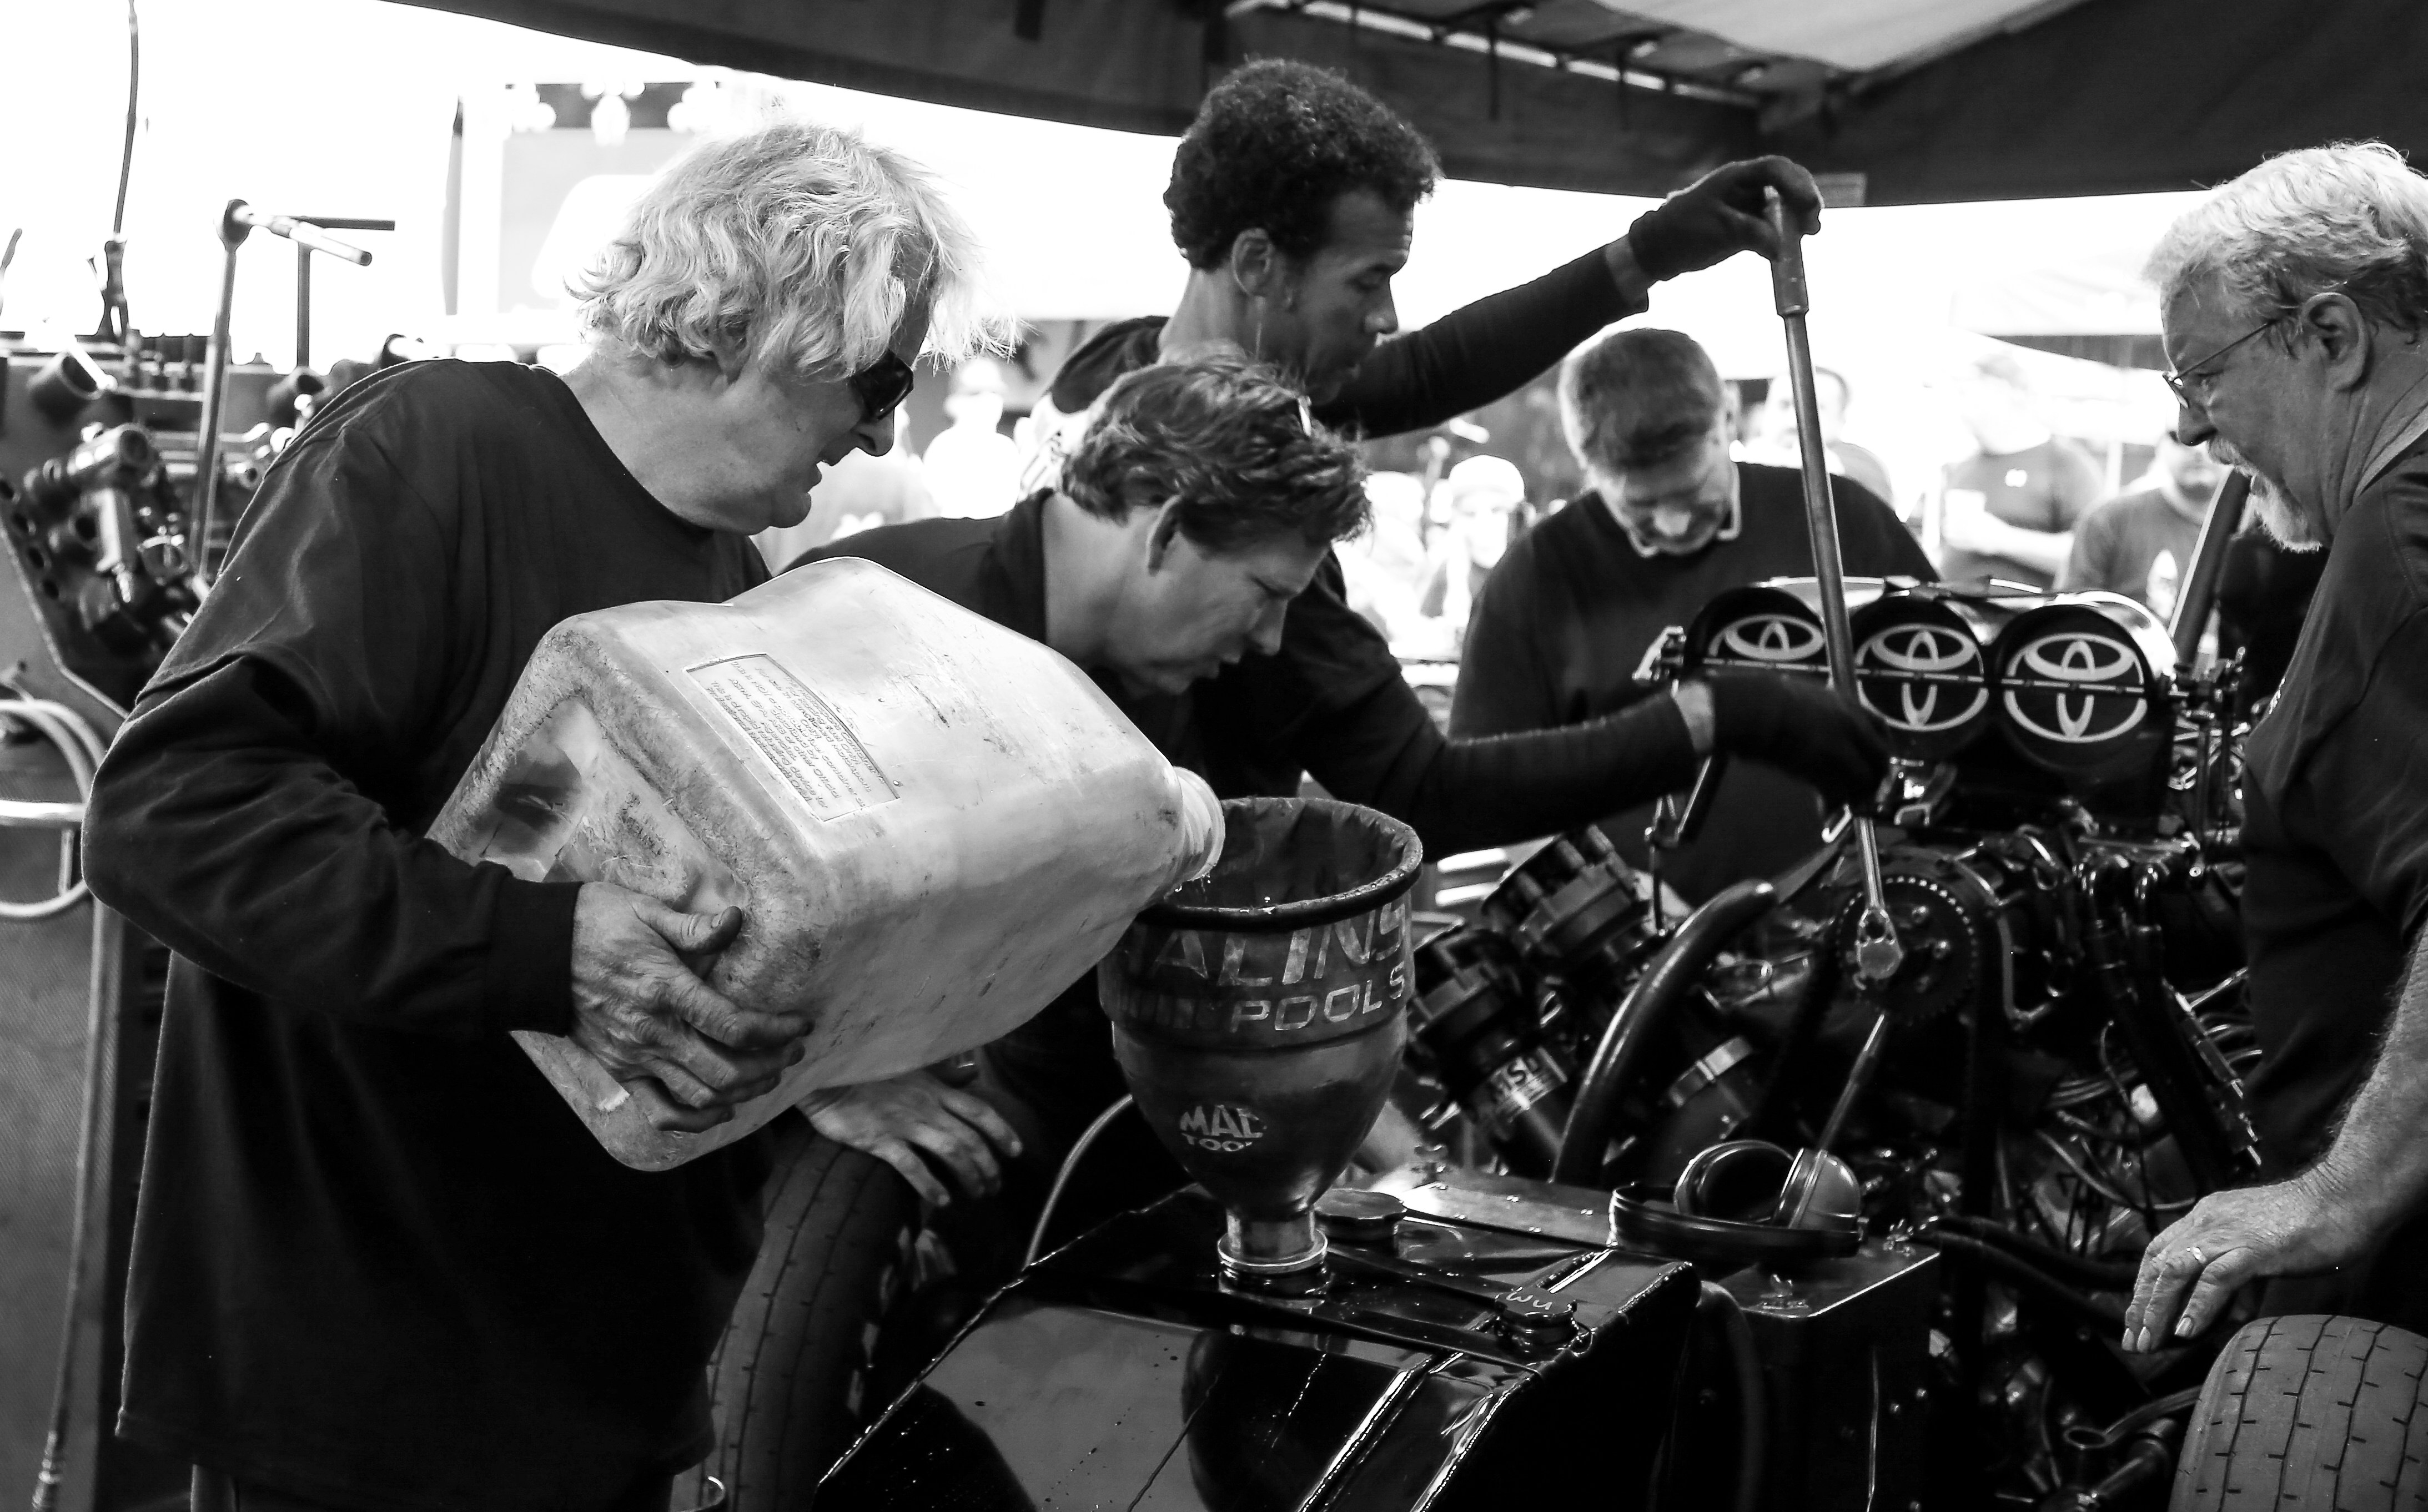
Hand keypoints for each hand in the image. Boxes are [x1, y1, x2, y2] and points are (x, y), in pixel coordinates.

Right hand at [568, 883, 806, 1133]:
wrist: (534, 955)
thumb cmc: (594, 924)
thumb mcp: (646, 911)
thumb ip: (695, 927)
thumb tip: (737, 920)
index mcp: (666, 990)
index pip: (736, 1026)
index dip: (778, 1031)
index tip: (801, 1024)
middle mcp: (654, 1032)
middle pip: (727, 1071)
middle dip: (771, 1065)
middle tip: (794, 1050)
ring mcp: (636, 1058)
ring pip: (703, 1096)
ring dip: (745, 1091)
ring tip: (770, 1073)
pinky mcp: (621, 1071)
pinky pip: (662, 1112)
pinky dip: (696, 1119)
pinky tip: (721, 1109)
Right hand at [800, 1071, 1024, 1206]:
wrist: (827, 1076)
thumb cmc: (868, 1074)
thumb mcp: (911, 1069)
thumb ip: (943, 1074)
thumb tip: (973, 1071)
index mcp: (934, 1089)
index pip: (979, 1110)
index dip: (1002, 1131)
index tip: (1016, 1152)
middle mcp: (925, 1105)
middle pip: (970, 1136)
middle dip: (989, 1165)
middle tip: (996, 1186)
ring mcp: (903, 1122)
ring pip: (950, 1150)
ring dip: (969, 1175)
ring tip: (977, 1195)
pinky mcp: (879, 1138)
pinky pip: (912, 1165)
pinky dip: (930, 1185)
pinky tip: (942, 1201)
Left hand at [1626, 156, 1824, 281]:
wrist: (1660, 250)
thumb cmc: (1682, 232)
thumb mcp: (1717, 231)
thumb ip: (1750, 234)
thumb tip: (1781, 248)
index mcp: (1736, 177)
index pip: (1774, 169)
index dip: (1796, 183)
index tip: (1807, 206)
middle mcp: (1746, 187)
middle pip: (1787, 182)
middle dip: (1804, 199)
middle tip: (1813, 223)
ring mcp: (1748, 205)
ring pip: (1784, 204)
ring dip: (1799, 217)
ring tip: (1809, 234)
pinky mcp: (1748, 225)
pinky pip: (1775, 225)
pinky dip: (1786, 233)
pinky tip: (1792, 247)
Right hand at [1700, 670, 1888, 805]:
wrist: (1756, 708)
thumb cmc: (1769, 699)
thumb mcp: (1805, 697)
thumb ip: (1821, 713)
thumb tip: (1818, 726)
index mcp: (1847, 705)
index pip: (1881, 728)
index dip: (1880, 748)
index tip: (1872, 760)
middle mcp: (1851, 726)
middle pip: (1880, 758)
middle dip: (1873, 778)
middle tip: (1860, 790)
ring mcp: (1840, 748)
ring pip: (1863, 780)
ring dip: (1853, 794)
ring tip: (1838, 803)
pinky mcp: (1824, 769)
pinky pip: (1838, 793)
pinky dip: (1832, 805)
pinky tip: (1823, 810)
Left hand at [1937, 488, 2000, 553]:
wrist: (2004, 539)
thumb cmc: (1995, 526)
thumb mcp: (1987, 517)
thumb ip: (1976, 515)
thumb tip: (1964, 512)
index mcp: (1979, 521)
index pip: (1962, 519)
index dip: (1953, 518)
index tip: (1947, 517)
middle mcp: (1976, 529)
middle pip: (1958, 527)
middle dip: (1949, 526)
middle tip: (1944, 524)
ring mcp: (1975, 538)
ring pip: (1959, 537)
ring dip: (1950, 534)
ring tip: (1945, 532)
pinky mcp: (1975, 546)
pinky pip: (1963, 545)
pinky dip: (1955, 543)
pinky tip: (1951, 541)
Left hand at [2121, 1173, 2379, 1350]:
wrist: (2347, 1196)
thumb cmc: (2312, 1221)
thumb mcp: (2257, 1240)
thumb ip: (2234, 1263)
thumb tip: (2224, 1302)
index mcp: (2206, 1216)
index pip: (2158, 1253)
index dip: (2143, 1287)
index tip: (2137, 1319)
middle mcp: (2207, 1221)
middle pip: (2157, 1265)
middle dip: (2141, 1306)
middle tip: (2134, 1341)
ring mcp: (2229, 1233)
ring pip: (2175, 1271)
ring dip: (2158, 1310)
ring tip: (2150, 1341)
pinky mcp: (2255, 1248)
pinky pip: (2216, 1279)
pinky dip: (2198, 1306)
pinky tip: (2187, 1331)